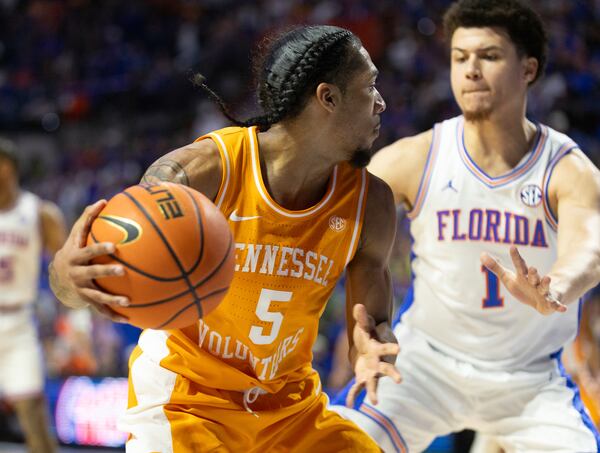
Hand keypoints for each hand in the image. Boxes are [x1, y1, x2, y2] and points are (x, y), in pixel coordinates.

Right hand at [50, 200, 128, 321]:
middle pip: (92, 273)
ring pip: (97, 295)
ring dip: (111, 299)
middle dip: (105, 272)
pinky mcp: (87, 301)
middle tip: (122, 270)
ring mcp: (81, 289)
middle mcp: (77, 274)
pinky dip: (114, 316)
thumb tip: (104, 200)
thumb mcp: (77, 235)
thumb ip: (88, 218)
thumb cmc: (74, 249)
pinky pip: (101, 310)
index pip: (88, 251)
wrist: (57, 277)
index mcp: (76, 256)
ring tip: (128, 301)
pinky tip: (130, 320)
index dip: (99, 249)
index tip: (115, 246)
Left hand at [346, 304, 400, 406]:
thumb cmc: (368, 334)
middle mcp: (378, 363)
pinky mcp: (363, 378)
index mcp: (379, 349)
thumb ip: (362, 317)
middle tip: (400, 380)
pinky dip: (353, 396)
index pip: (387, 348)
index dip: (392, 349)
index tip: (399, 350)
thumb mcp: (365, 325)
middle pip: (387, 369)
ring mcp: (371, 373)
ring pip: (373, 383)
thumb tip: (358, 305)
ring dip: (373, 392)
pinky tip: (350, 404)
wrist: (367, 348)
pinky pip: (358, 388)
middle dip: (393, 374)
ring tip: (375, 401)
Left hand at [480, 246, 566, 314]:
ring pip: (544, 287)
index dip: (516, 257)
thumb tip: (481, 254)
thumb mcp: (507, 277)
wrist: (540, 298)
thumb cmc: (522, 285)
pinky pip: (554, 304)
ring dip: (546, 283)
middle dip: (533, 272)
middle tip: (532, 268)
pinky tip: (563, 308)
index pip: (519, 265)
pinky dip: (558, 306)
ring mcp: (543, 291)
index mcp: (524, 275)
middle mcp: (534, 281)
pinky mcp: (549, 301)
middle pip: (533, 276)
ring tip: (548, 278)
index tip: (512, 247)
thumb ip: (495, 266)